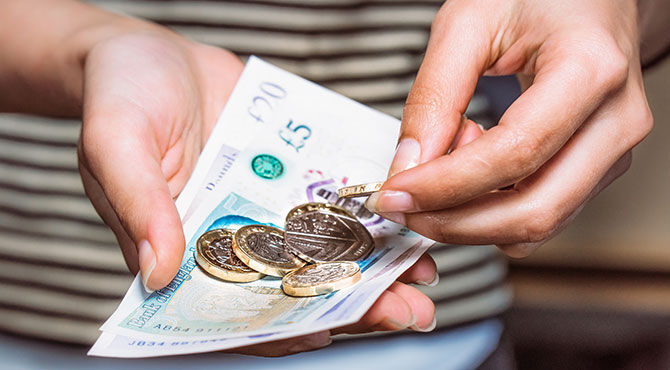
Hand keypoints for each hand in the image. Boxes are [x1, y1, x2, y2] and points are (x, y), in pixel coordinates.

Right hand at [77, 31, 436, 355]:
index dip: (279, 329)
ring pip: (320, 251)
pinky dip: (367, 215)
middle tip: (406, 310)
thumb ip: (139, 206)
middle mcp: (227, 239)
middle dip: (350, 304)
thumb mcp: (116, 143)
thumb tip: (157, 274)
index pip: (231, 310)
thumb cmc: (119, 94)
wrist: (149, 51)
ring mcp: (262, 209)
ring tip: (421, 274)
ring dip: (372, 267)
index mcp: (180, 251)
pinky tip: (407, 221)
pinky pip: (329, 202)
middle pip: (290, 287)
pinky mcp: (287, 177)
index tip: (328, 332)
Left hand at [366, 0, 652, 256]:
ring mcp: (612, 150)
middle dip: (456, 223)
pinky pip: (544, 214)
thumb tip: (409, 164)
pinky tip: (476, 170)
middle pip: (535, 209)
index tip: (397, 193)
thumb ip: (434, 95)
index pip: (514, 153)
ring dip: (475, 219)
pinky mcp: (599, 168)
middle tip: (406, 209)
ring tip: (448, 162)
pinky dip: (497, 211)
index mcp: (591, 70)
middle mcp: (616, 120)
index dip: (446, 185)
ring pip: (541, 223)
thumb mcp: (469, 23)